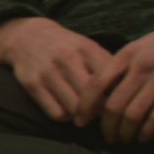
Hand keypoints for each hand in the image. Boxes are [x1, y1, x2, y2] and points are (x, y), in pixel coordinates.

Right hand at [0, 17, 118, 125]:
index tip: (118, 101)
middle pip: (92, 97)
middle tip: (103, 114)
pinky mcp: (33, 85)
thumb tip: (126, 88)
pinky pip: (56, 113)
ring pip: (75, 108)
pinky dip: (65, 117)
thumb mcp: (87, 46)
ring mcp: (48, 73)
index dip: (117, 95)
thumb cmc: (65, 45)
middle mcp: (67, 59)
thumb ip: (106, 64)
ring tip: (86, 114)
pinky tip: (68, 111)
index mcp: (85, 48)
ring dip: (83, 116)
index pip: (109, 79)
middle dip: (101, 110)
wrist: (27, 36)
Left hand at [89, 7, 153, 143]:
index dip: (85, 106)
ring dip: (126, 133)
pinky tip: (145, 137)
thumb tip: (101, 92)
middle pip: (113, 105)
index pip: (96, 83)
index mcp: (128, 52)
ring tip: (125, 140)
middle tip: (108, 138)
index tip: (80, 121)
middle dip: (107, 127)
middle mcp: (141, 63)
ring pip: (133, 115)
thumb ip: (125, 65)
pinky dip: (147, 132)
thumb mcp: (145, 45)